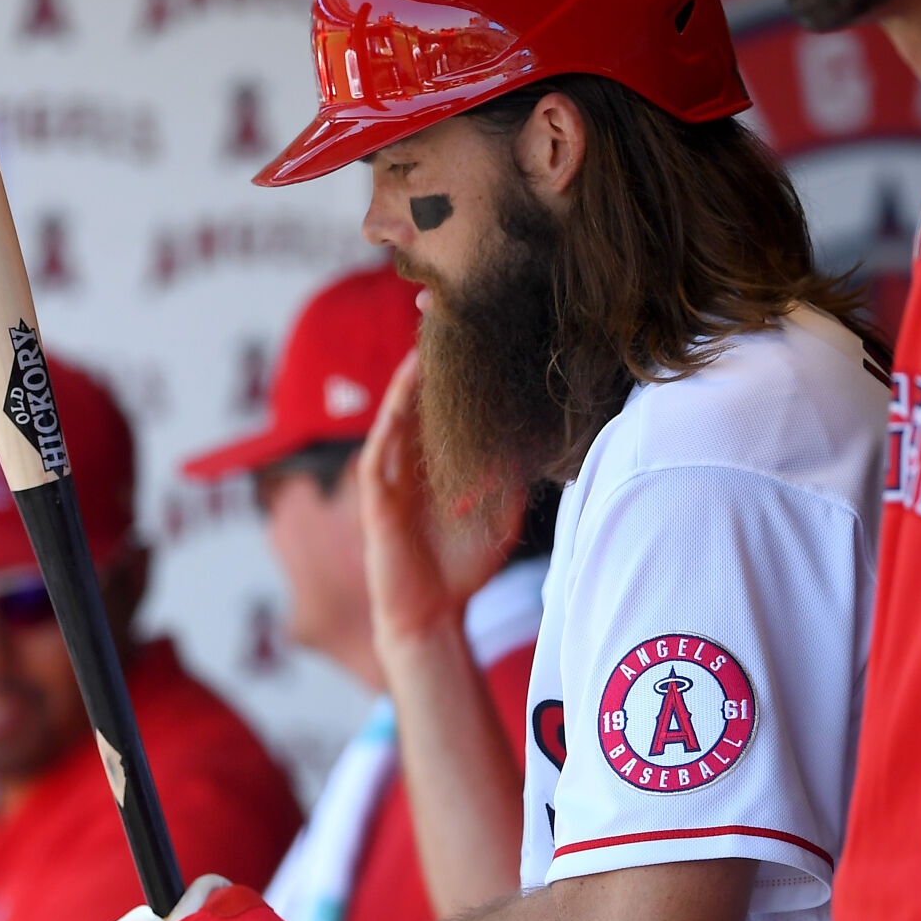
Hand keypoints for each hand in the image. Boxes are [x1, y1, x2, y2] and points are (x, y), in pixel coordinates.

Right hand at [357, 350, 523, 661]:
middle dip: (430, 352)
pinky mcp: (377, 497)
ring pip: (397, 413)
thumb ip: (513, 473)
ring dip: (409, 378)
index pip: (446, 399)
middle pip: (418, 394)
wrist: (433, 615)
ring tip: (427, 340)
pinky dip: (391, 420)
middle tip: (444, 305)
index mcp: (440, 459)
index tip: (477, 321)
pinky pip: (381, 450)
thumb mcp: (501, 510)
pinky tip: (403, 394)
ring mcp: (391, 475)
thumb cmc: (464, 565)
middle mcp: (412, 459)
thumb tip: (542, 435)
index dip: (456, 363)